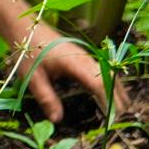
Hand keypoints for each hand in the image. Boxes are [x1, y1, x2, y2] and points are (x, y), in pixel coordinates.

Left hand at [6, 20, 128, 122]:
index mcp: (74, 62)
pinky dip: (110, 83)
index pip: (98, 82)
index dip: (108, 100)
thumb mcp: (33, 77)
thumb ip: (46, 98)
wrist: (25, 28)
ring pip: (109, 73)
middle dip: (118, 99)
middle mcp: (84, 57)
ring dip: (118, 90)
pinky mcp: (83, 56)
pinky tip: (112, 95)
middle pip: (109, 78)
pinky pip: (103, 70)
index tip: (113, 118)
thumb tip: (57, 120)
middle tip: (122, 121)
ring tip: (122, 111)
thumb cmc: (28, 52)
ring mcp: (85, 55)